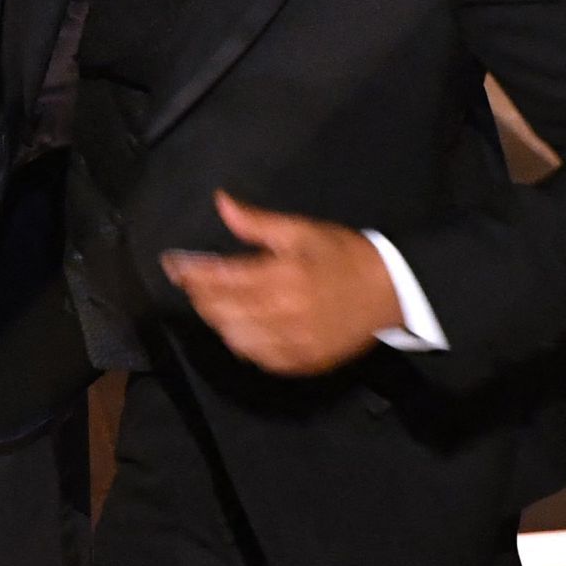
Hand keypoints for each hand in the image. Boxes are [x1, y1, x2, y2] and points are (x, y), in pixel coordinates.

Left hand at [161, 191, 402, 376]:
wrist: (392, 292)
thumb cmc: (345, 256)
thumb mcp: (302, 230)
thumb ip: (257, 223)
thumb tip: (221, 203)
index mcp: (281, 278)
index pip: (220, 278)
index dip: (191, 272)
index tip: (173, 265)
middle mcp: (282, 314)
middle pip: (221, 311)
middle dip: (200, 296)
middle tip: (191, 282)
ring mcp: (292, 343)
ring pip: (235, 338)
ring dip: (217, 320)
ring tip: (212, 303)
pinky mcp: (303, 362)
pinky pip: (259, 359)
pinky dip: (242, 343)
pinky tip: (238, 328)